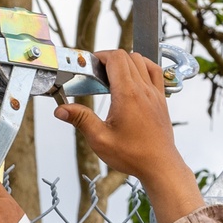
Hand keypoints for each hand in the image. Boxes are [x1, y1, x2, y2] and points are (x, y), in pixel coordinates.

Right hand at [54, 51, 203, 222]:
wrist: (159, 166)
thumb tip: (61, 110)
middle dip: (110, 59)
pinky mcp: (161, 99)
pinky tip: (135, 77)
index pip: (115, 58)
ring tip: (114, 77)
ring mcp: (155, 93)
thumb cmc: (133, 156)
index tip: (91, 66)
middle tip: (98, 74)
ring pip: (141, 61)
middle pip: (127, 56)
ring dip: (126, 62)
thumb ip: (81, 120)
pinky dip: (144, 67)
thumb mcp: (100, 140)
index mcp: (127, 94)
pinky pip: (155, 71)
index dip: (100, 56)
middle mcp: (143, 89)